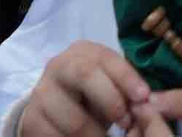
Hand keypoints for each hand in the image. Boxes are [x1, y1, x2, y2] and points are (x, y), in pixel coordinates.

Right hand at [21, 41, 153, 136]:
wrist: (55, 111)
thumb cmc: (95, 96)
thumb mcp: (111, 87)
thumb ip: (128, 91)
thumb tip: (148, 104)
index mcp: (84, 52)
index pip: (106, 58)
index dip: (127, 78)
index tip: (143, 98)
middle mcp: (59, 65)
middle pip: (86, 75)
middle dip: (112, 102)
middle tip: (126, 123)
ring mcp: (42, 92)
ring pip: (75, 119)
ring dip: (97, 135)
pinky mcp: (32, 120)